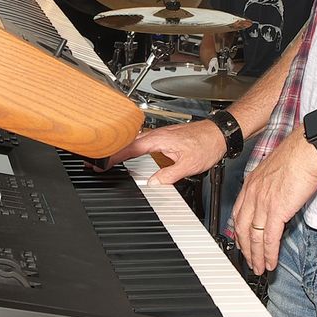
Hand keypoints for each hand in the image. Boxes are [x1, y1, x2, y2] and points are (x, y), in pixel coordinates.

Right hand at [108, 118, 225, 185]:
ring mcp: (160, 134)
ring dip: (121, 150)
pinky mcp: (164, 137)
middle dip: (110, 153)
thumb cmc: (207, 143)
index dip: (112, 157)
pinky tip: (129, 155)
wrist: (219, 133)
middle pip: (127, 143)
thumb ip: (168, 175)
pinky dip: (132, 149)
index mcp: (158, 139)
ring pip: (134, 142)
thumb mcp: (188, 165)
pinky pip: (142, 142)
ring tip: (108, 160)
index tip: (100, 164)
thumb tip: (153, 183)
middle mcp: (156, 134)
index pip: (129, 148)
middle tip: (97, 163)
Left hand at [230, 130, 316, 273]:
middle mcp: (253, 193)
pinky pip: (269, 238)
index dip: (239, 231)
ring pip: (254, 237)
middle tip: (248, 261)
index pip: (238, 212)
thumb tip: (279, 196)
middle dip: (245, 249)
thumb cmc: (300, 153)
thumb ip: (273, 185)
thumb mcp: (278, 169)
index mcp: (252, 182)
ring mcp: (263, 203)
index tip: (241, 242)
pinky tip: (270, 262)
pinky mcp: (276, 211)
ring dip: (256, 256)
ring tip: (259, 268)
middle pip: (242, 228)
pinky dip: (269, 253)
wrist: (309, 148)